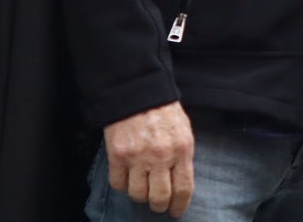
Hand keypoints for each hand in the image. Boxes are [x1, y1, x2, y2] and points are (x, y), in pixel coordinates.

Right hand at [103, 101, 194, 217]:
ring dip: (140, 196)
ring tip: (142, 188)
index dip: (180, 205)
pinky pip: (118, 184)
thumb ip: (183, 155)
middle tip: (158, 205)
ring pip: (137, 194)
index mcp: (182, 149)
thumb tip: (181, 182)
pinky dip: (122, 185)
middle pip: (159, 197)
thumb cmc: (164, 112)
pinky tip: (127, 177)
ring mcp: (138, 157)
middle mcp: (161, 156)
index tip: (176, 212)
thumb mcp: (183, 131)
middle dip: (159, 206)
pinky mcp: (118, 155)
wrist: (139, 93)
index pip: (184, 188)